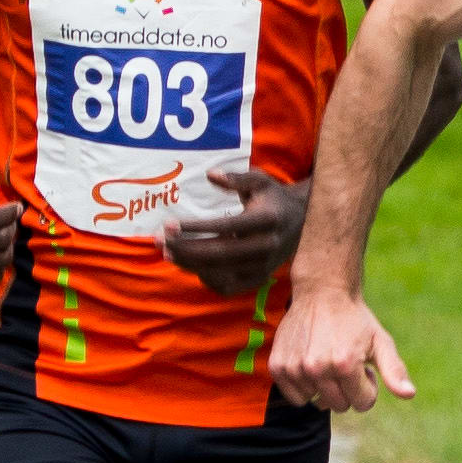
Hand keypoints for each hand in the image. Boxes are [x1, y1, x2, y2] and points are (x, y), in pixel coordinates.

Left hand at [160, 162, 307, 296]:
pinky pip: (228, 287)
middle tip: (159, 240)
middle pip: (219, 253)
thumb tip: (211, 175)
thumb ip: (237, 178)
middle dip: (185, 248)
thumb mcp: (260, 181)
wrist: (302, 222)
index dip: (196, 227)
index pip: (227, 226)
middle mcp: (266, 246)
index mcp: (267, 220)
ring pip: (220, 272)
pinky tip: (190, 266)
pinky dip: (206, 279)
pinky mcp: (259, 279)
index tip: (170, 224)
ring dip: (189, 264)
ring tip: (166, 252)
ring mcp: (263, 266)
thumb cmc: (273, 198)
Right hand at [270, 285, 415, 412]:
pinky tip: (310, 366)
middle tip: (345, 363)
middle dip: (347, 390)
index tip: (363, 367)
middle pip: (339, 406)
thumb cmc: (355, 320)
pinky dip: (304, 388)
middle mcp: (317, 368)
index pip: (363, 404)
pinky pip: (295, 398)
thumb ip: (394, 371)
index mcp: (345, 364)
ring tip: (327, 361)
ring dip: (324, 388)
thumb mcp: (381, 342)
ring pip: (316, 402)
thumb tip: (409, 395)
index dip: (367, 387)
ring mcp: (295, 368)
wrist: (322, 292)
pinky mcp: (278, 366)